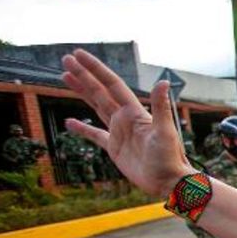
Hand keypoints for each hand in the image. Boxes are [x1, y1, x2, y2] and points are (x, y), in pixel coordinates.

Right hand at [60, 49, 195, 196]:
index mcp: (134, 112)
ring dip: (82, 92)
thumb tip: (163, 82)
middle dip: (84, 75)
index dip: (95, 69)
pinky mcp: (115, 148)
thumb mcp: (165, 131)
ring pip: (96, 106)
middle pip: (100, 91)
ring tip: (66, 78)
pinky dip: (83, 128)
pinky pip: (95, 135)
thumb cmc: (170, 158)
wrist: (169, 182)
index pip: (111, 84)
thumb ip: (161, 107)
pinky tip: (70, 122)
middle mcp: (125, 118)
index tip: (79, 55)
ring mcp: (119, 132)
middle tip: (66, 59)